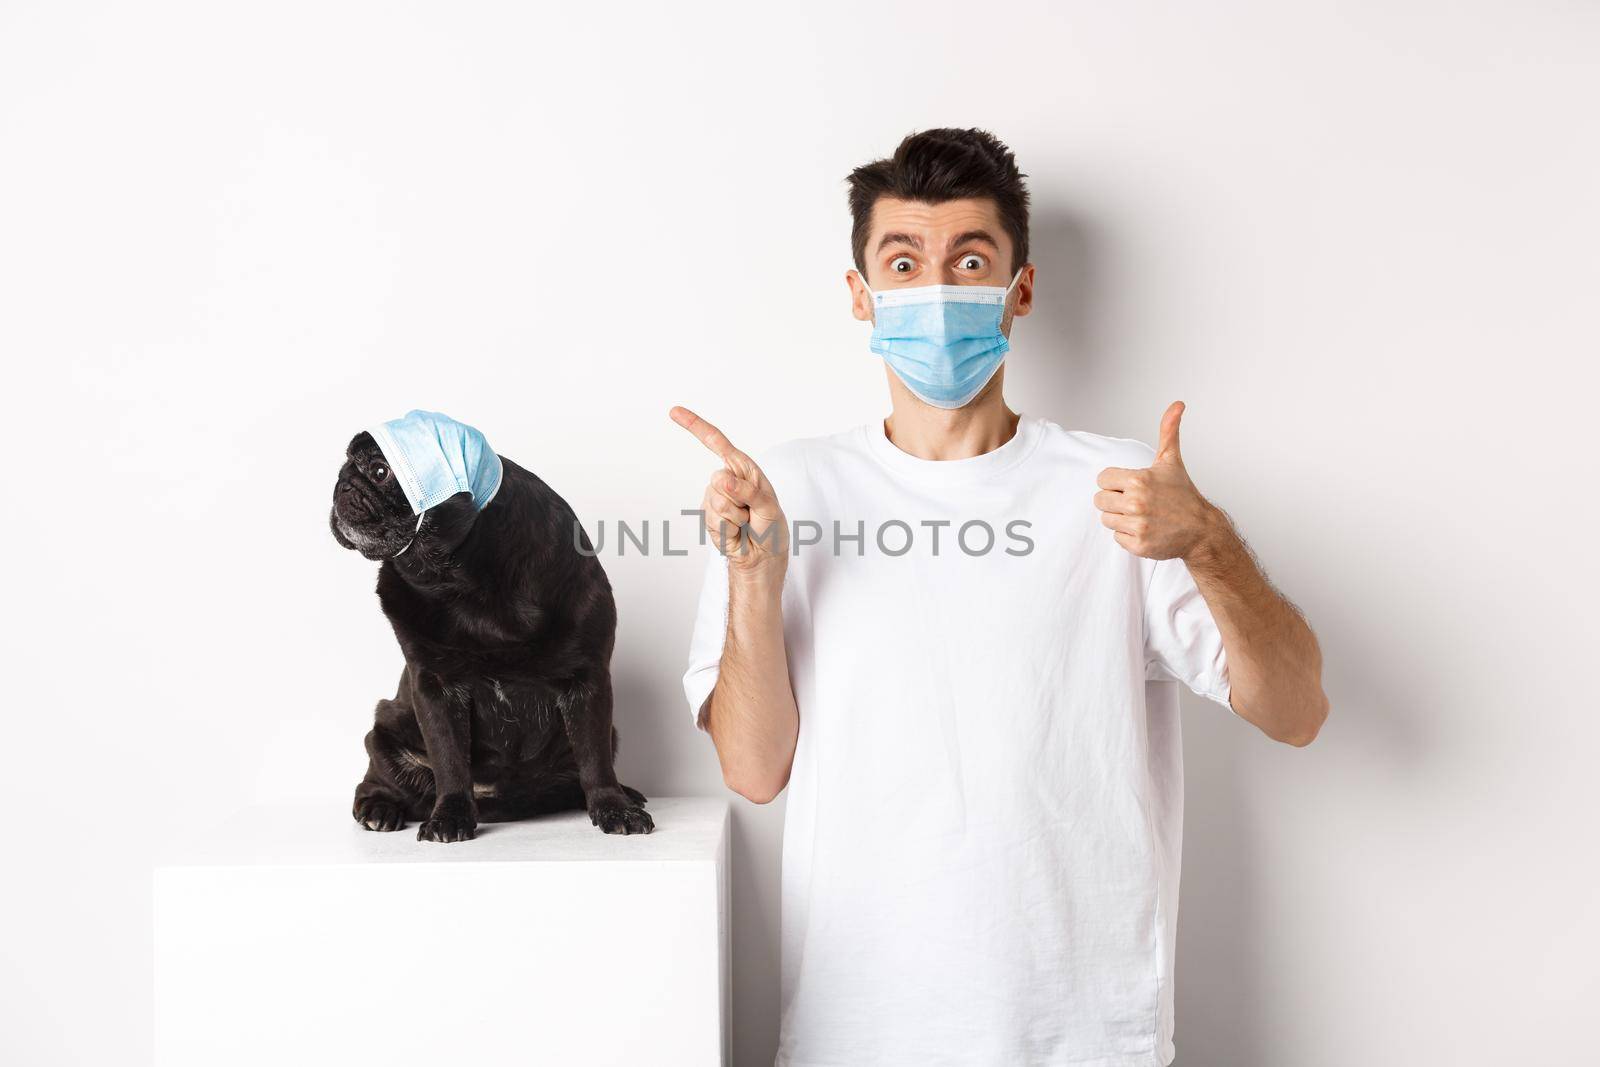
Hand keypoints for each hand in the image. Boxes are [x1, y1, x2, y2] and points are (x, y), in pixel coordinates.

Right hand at [670, 406, 788, 580]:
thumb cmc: (771, 528)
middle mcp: (727, 480)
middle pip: (718, 478)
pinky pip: (714, 517)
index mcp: (744, 469)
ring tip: (745, 523)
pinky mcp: (708, 516)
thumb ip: (748, 491)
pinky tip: (736, 532)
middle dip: (738, 498)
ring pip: (715, 499)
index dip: (696, 426)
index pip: (717, 443)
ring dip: (735, 516)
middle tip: (751, 513)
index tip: (674, 412)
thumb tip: (722, 479)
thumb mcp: (768, 506)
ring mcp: (715, 498)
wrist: (762, 557)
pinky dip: (728, 527)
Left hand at [1094, 401, 1218, 560]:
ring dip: (1121, 519)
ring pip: (1106, 519)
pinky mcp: (1138, 545)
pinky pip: (1117, 538)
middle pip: (1100, 500)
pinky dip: (1128, 536)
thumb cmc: (1183, 494)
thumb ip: (1168, 431)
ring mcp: (1137, 525)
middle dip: (1115, 501)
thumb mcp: (1172, 461)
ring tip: (1142, 516)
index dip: (1115, 482)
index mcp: (1138, 480)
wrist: (1201, 529)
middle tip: (1137, 502)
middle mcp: (1136, 503)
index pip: (1102, 479)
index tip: (1132, 486)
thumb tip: (1177, 404)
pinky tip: (1146, 530)